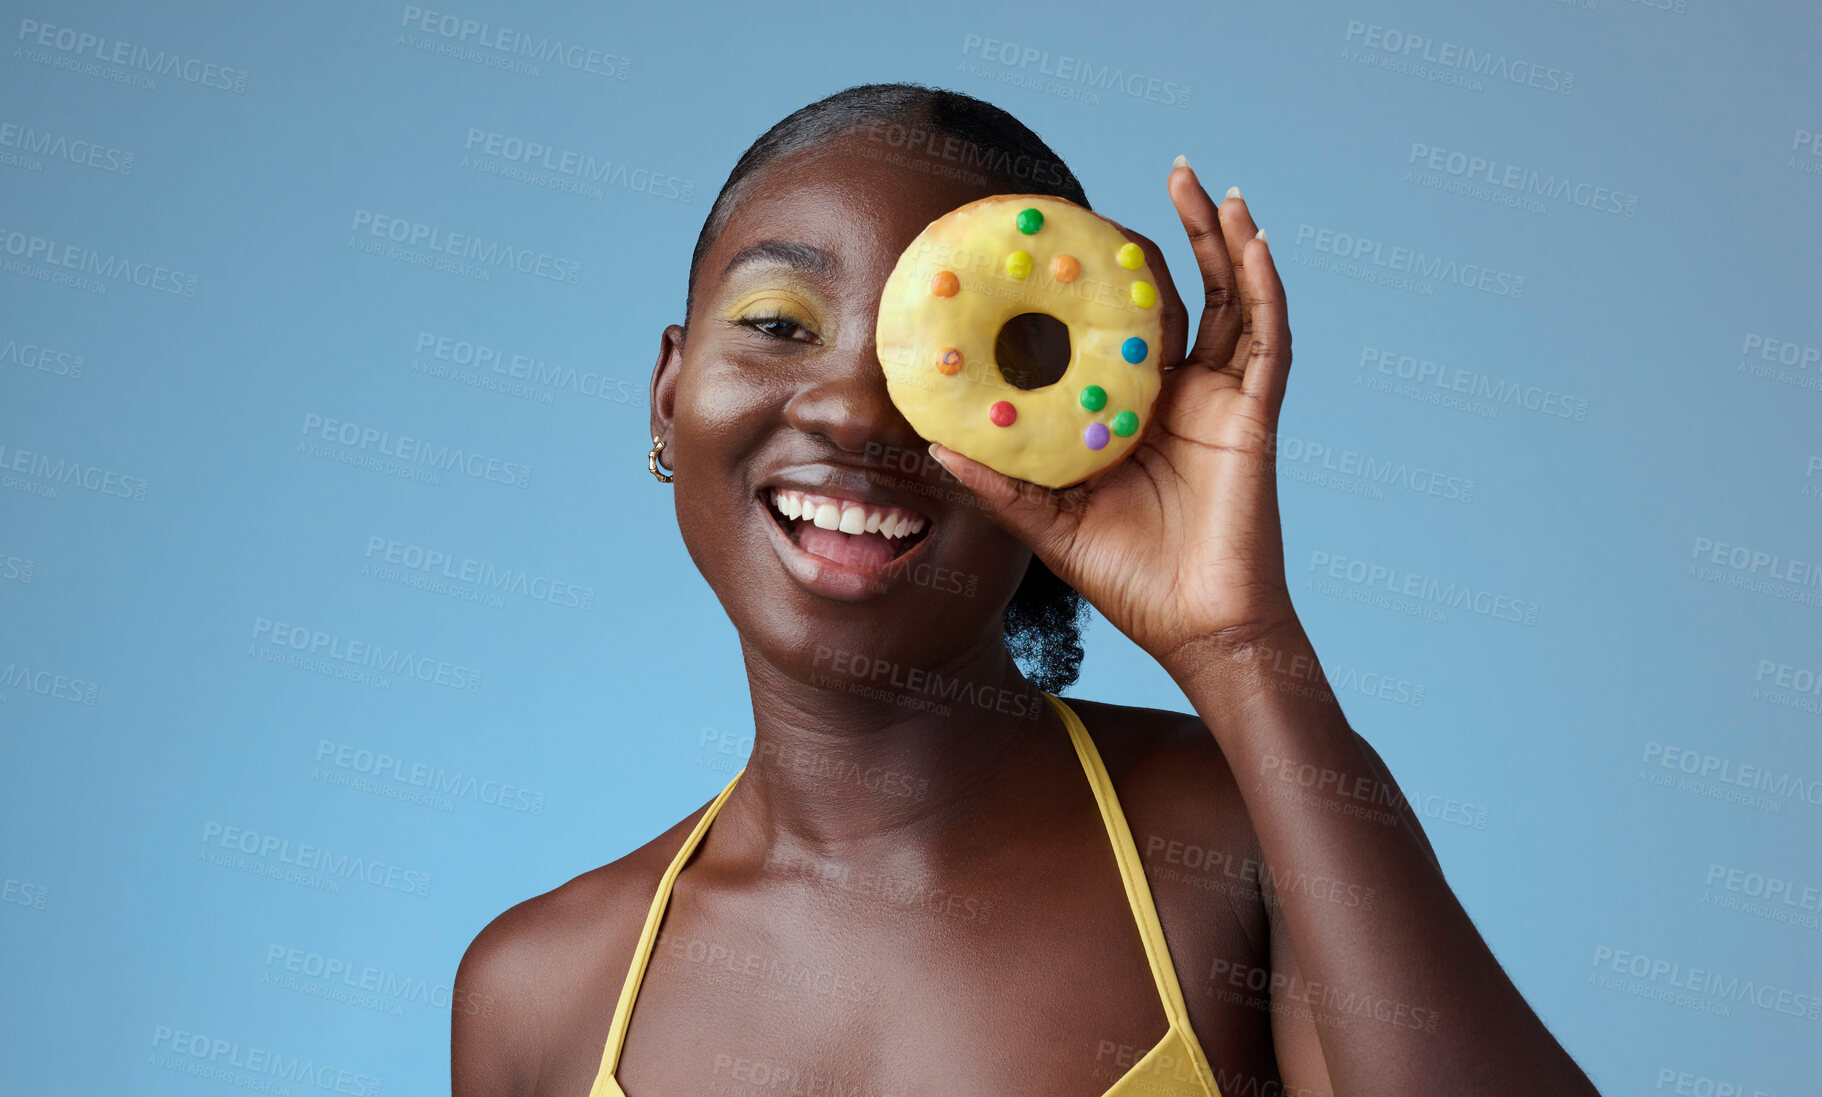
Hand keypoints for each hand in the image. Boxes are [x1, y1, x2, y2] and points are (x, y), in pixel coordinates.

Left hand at [928, 161, 1298, 665]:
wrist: (1196, 628)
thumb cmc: (1129, 579)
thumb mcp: (1048, 520)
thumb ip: (998, 481)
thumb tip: (929, 444)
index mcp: (1138, 410)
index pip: (1127, 325)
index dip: (1111, 277)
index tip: (1079, 228)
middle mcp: (1184, 394)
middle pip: (1187, 295)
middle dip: (1178, 234)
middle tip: (1163, 174)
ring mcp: (1224, 400)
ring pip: (1234, 301)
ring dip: (1226, 241)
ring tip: (1211, 185)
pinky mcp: (1254, 414)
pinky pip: (1266, 338)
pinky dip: (1265, 286)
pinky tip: (1253, 240)